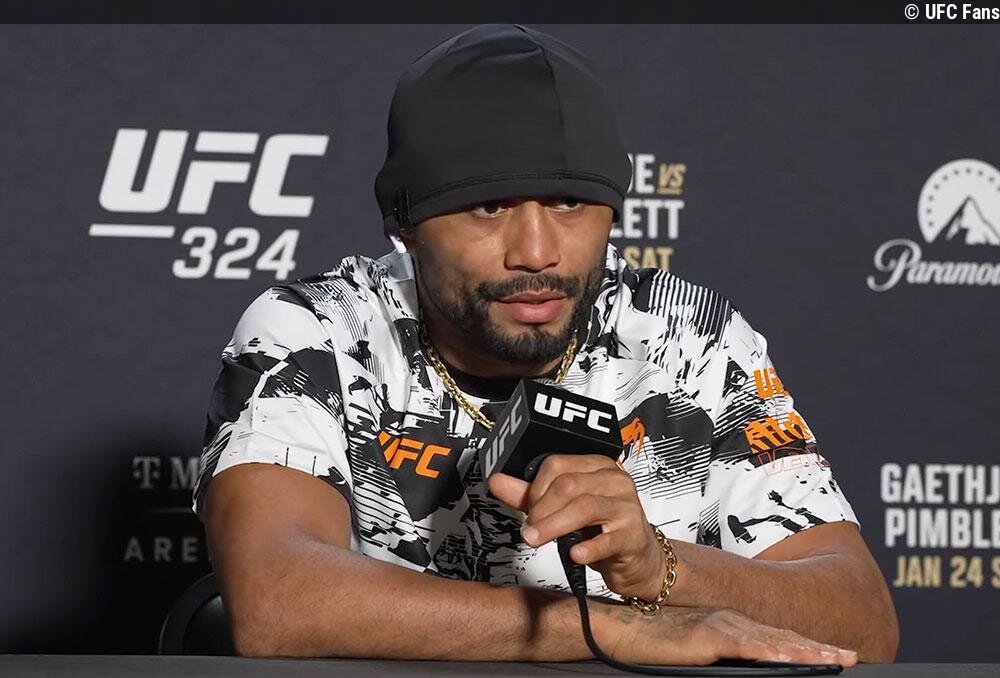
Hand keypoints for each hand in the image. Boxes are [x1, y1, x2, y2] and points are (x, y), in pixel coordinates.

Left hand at [487, 453, 663, 600]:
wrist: (638, 559)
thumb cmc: (603, 530)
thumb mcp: (565, 510)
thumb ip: (531, 496)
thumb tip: (498, 482)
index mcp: (597, 466)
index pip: (558, 464)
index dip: (535, 488)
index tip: (527, 511)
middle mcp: (614, 480)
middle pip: (569, 485)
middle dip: (541, 510)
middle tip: (529, 530)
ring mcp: (626, 506)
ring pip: (585, 507)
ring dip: (554, 526)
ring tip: (538, 539)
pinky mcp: (633, 534)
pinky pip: (607, 539)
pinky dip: (586, 548)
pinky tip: (574, 554)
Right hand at [591, 600, 858, 666]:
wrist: (619, 629)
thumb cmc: (648, 642)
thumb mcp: (690, 649)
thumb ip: (716, 654)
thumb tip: (739, 667)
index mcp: (727, 623)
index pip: (774, 638)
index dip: (806, 646)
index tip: (835, 655)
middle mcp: (730, 620)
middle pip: (783, 638)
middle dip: (819, 648)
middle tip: (853, 656)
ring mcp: (721, 627)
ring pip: (774, 641)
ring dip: (808, 651)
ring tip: (838, 659)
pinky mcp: (708, 637)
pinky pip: (748, 647)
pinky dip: (775, 653)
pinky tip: (795, 659)